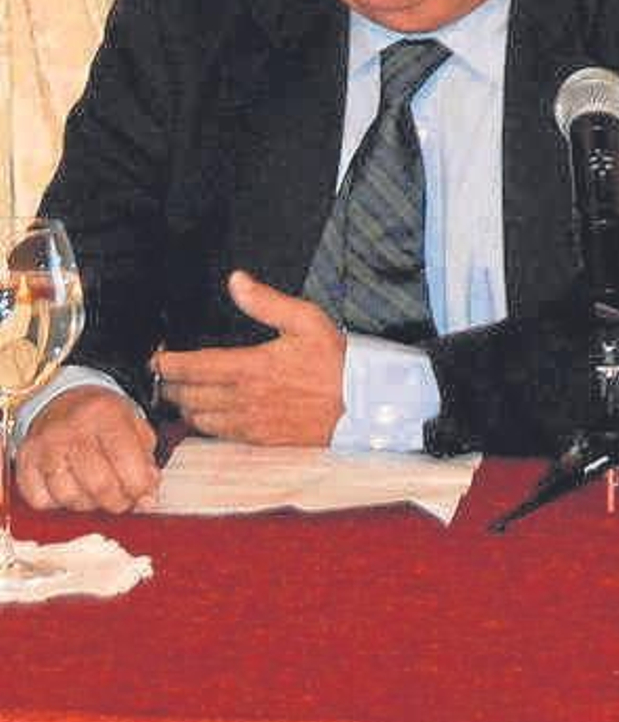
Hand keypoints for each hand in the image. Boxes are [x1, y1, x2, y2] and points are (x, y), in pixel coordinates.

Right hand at [14, 387, 159, 513]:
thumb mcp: (134, 425)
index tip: (146, 498)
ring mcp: (45, 446)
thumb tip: (147, 497)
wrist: (61, 399)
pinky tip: (70, 487)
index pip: (126, 460)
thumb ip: (146, 460)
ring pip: (70, 497)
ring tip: (97, 491)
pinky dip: (59, 503)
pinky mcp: (25, 461)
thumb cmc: (101, 417)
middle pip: (98, 485)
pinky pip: (42, 501)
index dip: (140, 488)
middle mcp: (72, 428)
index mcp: (106, 414)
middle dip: (117, 502)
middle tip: (124, 500)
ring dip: (88, 504)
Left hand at [155, 272, 346, 446]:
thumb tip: (236, 281)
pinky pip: (219, 436)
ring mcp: (250, 423)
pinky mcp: (259, 440)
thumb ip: (266, 302)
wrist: (360, 404)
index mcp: (251, 366)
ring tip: (179, 396)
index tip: (156, 358)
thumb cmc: (335, 361)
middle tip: (162, 377)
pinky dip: (204, 426)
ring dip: (184, 407)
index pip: (195, 367)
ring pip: (199, 419)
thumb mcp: (306, 319)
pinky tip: (206, 417)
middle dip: (170, 386)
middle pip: (189, 396)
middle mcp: (244, 398)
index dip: (168, 364)